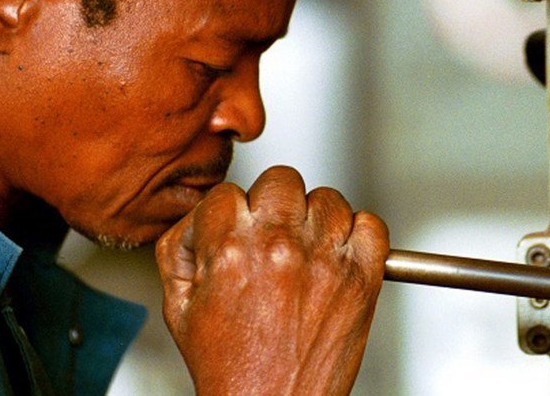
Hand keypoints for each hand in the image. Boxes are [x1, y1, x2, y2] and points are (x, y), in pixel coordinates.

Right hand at [156, 166, 389, 395]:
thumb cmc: (230, 368)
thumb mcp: (179, 308)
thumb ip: (179, 251)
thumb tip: (199, 221)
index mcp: (230, 250)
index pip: (229, 193)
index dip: (231, 213)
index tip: (238, 231)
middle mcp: (280, 247)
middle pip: (281, 180)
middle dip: (273, 204)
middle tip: (272, 234)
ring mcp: (325, 259)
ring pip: (327, 198)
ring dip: (315, 218)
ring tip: (305, 249)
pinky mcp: (361, 277)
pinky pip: (370, 225)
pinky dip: (358, 234)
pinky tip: (338, 254)